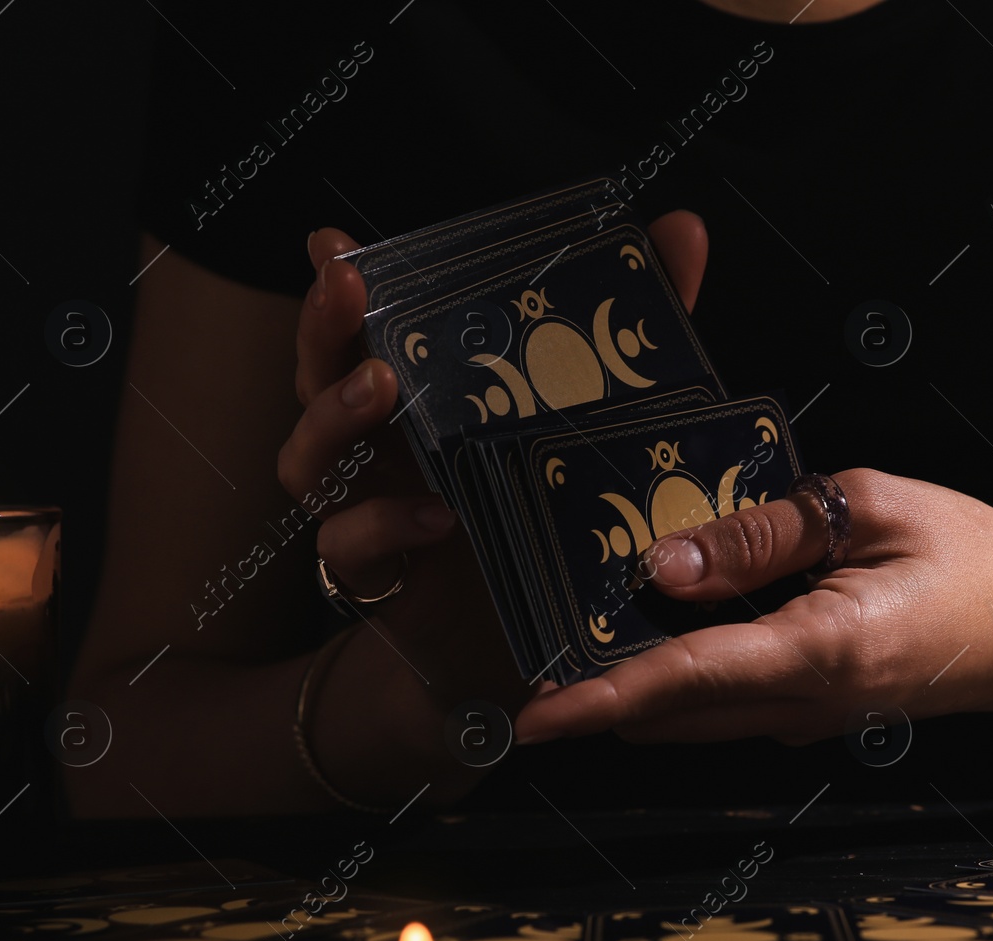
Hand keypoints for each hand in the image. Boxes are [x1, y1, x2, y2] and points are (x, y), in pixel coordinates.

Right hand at [275, 213, 711, 800]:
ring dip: (334, 417)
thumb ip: (633, 331)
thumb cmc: (551, 527)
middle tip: (349, 286)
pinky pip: (351, 548)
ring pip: (310, 459)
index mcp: (425, 408)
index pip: (370, 334)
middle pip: (320, 379)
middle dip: (324, 328)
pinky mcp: (381, 581)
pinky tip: (430, 513)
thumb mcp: (603, 422)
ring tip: (380, 386)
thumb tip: (682, 229)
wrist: (524, 659)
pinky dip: (380, 525)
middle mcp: (385, 453)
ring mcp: (372, 512)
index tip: (333, 241)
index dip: (341, 289)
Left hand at [512, 469, 992, 745]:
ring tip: (598, 621)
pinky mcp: (820, 714)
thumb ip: (760, 537)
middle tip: (546, 638)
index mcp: (822, 650)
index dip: (602, 698)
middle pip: (674, 711)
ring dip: (641, 684)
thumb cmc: (975, 557)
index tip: (535, 716)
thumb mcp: (868, 510)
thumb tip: (667, 564)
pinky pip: (733, 705)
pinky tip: (678, 619)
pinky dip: (688, 677)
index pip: (687, 679)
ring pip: (698, 716)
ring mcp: (814, 720)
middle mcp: (809, 704)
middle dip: (603, 687)